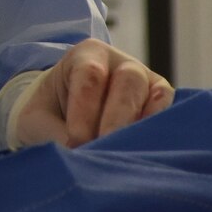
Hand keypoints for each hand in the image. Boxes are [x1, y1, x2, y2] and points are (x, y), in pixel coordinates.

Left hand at [12, 39, 173, 148]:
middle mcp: (122, 63)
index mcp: (86, 55)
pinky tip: (147, 152)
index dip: (85, 110)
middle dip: (115, 120)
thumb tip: (81, 156)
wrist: (64, 118)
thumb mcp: (39, 119)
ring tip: (123, 155)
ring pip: (154, 97)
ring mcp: (147, 82)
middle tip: (102, 148)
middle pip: (128, 82)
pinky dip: (160, 131)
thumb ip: (55, 132)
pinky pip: (171, 113)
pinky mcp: (164, 104)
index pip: (90, 75)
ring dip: (139, 128)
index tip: (75, 142)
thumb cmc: (50, 114)